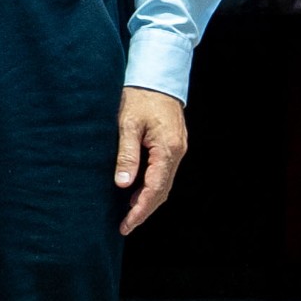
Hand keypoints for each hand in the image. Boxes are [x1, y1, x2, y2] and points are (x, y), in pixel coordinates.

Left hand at [113, 87, 188, 234]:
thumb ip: (127, 155)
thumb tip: (124, 185)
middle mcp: (177, 152)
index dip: (140, 210)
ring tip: (128, 214)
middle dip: (144, 210)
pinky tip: (136, 191)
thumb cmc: (140, 96)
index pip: (155, 189)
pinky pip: (163, 173)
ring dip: (147, 200)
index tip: (126, 225)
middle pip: (162, 191)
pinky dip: (151, 186)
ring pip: (164, 184)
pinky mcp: (172, 145)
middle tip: (125, 226)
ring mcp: (177, 149)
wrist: (158, 75)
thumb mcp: (128, 124)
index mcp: (167, 149)